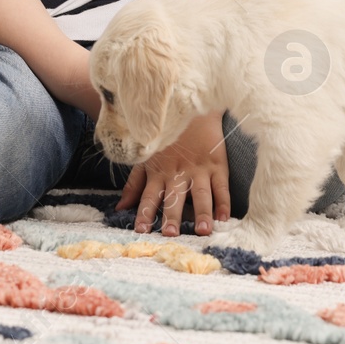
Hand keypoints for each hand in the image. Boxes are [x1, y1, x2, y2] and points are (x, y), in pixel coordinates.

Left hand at [117, 112, 229, 235]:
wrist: (190, 109)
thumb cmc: (165, 138)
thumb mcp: (145, 158)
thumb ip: (134, 184)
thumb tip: (120, 208)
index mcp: (158, 173)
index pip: (149, 197)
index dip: (144, 213)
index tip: (140, 231)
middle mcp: (178, 173)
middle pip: (174, 198)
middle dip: (172, 216)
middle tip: (171, 234)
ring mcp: (199, 169)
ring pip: (200, 194)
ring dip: (202, 212)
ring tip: (203, 230)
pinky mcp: (217, 164)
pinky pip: (221, 185)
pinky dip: (224, 202)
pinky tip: (224, 217)